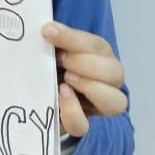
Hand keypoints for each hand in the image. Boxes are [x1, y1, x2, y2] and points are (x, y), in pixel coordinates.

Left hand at [42, 21, 126, 138]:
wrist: (39, 97)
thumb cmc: (49, 66)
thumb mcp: (52, 50)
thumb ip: (53, 41)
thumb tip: (45, 28)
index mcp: (100, 57)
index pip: (97, 45)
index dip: (74, 38)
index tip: (48, 32)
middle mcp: (107, 81)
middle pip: (116, 72)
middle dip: (86, 63)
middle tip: (60, 60)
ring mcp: (97, 106)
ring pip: (115, 102)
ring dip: (91, 87)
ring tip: (66, 79)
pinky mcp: (79, 125)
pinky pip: (83, 126)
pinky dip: (72, 112)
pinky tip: (60, 97)